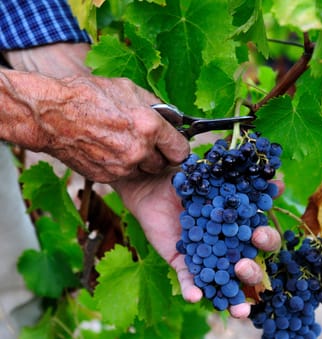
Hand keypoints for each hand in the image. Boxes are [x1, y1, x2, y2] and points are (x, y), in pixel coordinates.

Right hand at [0, 69, 189, 182]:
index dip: (178, 148)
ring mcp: (122, 167)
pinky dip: (120, 166)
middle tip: (144, 143)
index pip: (181, 150)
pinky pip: (123, 175)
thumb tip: (172, 117)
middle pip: (162, 164)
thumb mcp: (127, 89)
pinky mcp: (107, 177)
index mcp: (149, 126)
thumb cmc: (88, 96)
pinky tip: (107, 150)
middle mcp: (139, 150)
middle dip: (157, 155)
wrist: (51, 115)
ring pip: (142, 170)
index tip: (173, 146)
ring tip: (121, 143)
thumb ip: (155, 105)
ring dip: (138, 161)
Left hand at [112, 172, 282, 317]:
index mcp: (237, 227)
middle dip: (251, 271)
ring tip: (238, 307)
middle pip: (247, 267)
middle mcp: (225, 247)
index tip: (259, 235)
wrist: (154, 186)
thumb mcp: (215, 179)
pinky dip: (192, 290)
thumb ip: (242, 183)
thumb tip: (278, 180)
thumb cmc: (189, 183)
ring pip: (224, 283)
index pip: (260, 240)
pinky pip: (188, 280)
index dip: (266, 240)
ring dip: (233, 296)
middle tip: (243, 265)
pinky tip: (194, 296)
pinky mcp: (183, 262)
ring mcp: (205, 257)